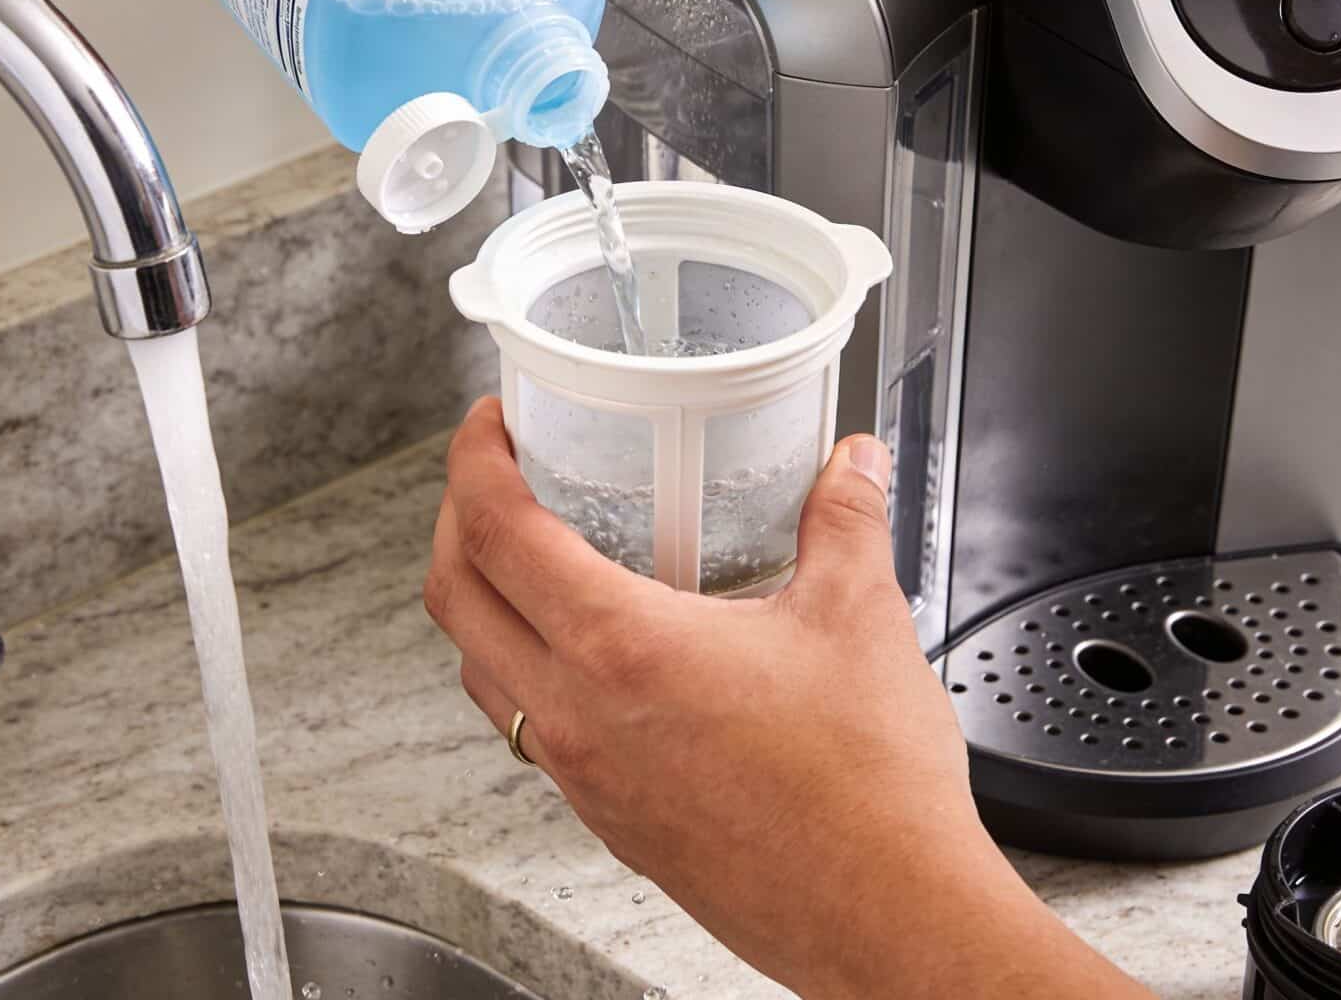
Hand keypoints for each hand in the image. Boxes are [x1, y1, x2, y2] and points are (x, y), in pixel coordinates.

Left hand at [424, 399, 1151, 998]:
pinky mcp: (607, 820)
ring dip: (481, 600)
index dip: (474, 461)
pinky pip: (526, 729)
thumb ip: (845, 520)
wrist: (886, 916)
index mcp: (621, 650)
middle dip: (456, 519)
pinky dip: (524, 669)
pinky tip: (591, 653)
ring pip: (479, 670)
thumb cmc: (869, 793)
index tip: (489, 424)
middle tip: (494, 475)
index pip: (495, 531)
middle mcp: (578, 717)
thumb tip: (850, 464)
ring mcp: (583, 777)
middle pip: (453, 597)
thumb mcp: (860, 618)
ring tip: (529, 555)